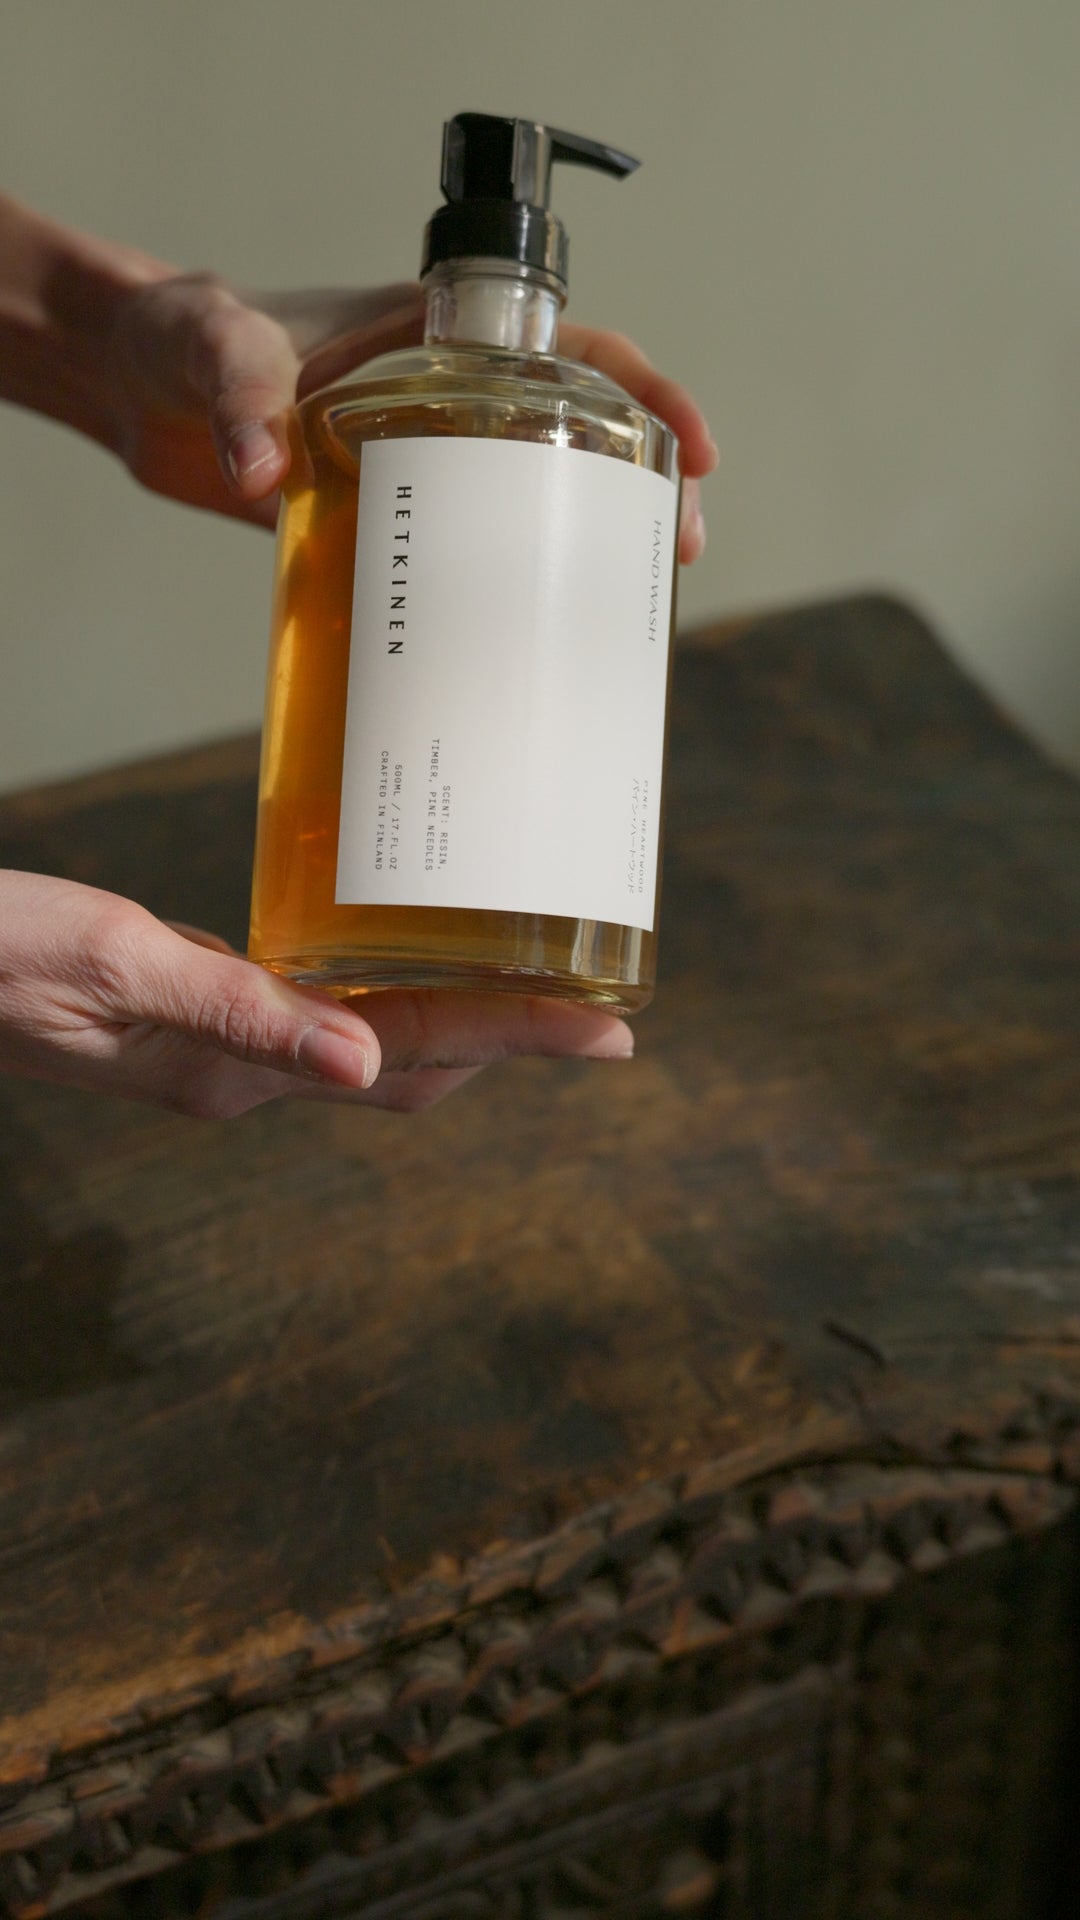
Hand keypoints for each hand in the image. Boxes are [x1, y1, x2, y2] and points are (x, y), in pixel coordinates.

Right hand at [0, 872, 632, 1118]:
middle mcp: (245, 1073)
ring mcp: (225, 1055)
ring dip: (464, 1027)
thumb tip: (365, 1060)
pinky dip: (393, 999)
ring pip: (379, 1052)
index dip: (521, 1042)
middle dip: (516, 1044)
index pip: (414, 1055)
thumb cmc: (1, 954)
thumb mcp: (117, 964)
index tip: (612, 1035)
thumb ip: (235, 1011)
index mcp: (235, 1067)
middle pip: (416, 1067)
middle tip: (605, 1016)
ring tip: (541, 989)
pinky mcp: (202, 1022)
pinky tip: (414, 960)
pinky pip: (328, 1021)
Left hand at [108, 275, 717, 562]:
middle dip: (643, 491)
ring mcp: (425, 463)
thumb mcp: (215, 349)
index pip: (573, 351)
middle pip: (580, 436)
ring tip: (623, 616)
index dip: (645, 396)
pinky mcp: (389, 521)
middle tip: (677, 557)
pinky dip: (500, 597)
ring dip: (585, 552)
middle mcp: (451, 398)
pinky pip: (465, 554)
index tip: (692, 453)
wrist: (135, 387)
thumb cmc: (182, 338)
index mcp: (439, 335)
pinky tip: (517, 652)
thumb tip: (260, 470)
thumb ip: (239, 394)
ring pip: (533, 502)